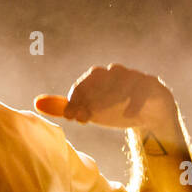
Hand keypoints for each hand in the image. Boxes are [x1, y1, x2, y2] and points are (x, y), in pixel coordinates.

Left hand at [34, 64, 177, 132]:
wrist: (149, 117)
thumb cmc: (116, 110)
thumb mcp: (90, 111)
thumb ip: (66, 107)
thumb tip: (36, 103)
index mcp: (102, 78)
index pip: (86, 82)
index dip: (77, 97)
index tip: (70, 116)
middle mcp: (119, 75)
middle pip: (103, 75)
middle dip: (91, 94)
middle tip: (83, 116)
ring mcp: (138, 79)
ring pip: (125, 77)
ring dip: (111, 94)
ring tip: (102, 113)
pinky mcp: (155, 88)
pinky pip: (146, 88)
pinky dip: (136, 100)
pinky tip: (128, 115)